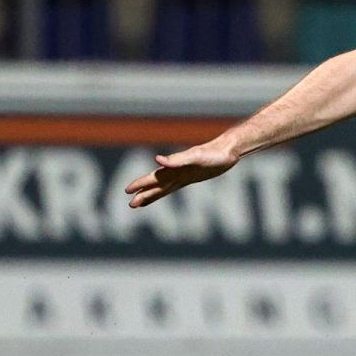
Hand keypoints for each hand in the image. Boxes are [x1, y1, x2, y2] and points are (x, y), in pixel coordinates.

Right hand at [124, 142, 239, 207]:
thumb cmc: (213, 154)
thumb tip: (157, 160)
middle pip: (156, 185)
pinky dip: (164, 191)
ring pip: (162, 187)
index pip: (154, 178)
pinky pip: (173, 187)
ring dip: (151, 195)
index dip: (141, 185)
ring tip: (139, 204)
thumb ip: (176, 159)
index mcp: (174, 167)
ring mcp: (182, 175)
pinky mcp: (190, 178)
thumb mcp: (195, 157)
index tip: (127, 191)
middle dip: (143, 194)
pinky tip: (160, 193)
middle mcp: (176, 171)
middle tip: (130, 205)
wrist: (227, 151)